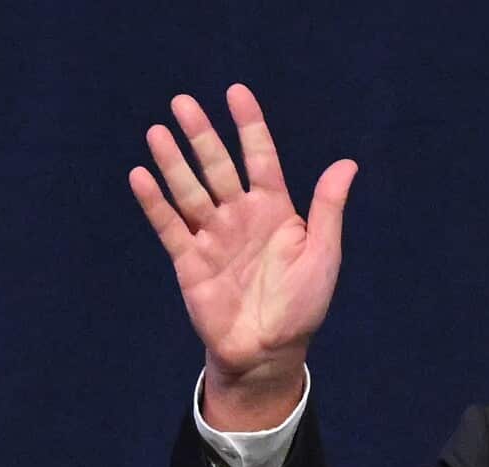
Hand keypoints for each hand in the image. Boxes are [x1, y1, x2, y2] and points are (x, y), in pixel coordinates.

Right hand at [130, 84, 356, 425]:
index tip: (236, 92)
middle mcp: (241, 217)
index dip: (249, 126)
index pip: (260, 159)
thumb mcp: (322, 255)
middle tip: (183, 102)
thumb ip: (328, 209)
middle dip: (201, 135)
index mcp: (276, 212)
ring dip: (173, 161)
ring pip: (189, 190)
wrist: (269, 351)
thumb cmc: (302, 306)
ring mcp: (213, 237)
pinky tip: (140, 175)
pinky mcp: (189, 260)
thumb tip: (347, 164)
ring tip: (158, 130)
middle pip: (218, 167)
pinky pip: (169, 225)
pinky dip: (155, 202)